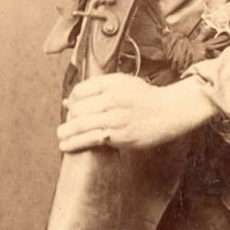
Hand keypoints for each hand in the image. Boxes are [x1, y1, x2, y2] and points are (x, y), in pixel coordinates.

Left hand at [58, 73, 217, 151]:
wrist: (168, 111)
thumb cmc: (143, 98)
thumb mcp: (121, 84)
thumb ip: (95, 90)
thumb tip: (68, 101)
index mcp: (112, 83)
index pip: (80, 91)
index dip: (73, 100)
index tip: (73, 108)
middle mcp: (113, 99)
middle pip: (78, 109)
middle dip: (69, 118)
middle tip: (67, 125)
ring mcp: (117, 118)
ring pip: (82, 125)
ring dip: (66, 132)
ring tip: (61, 136)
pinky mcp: (120, 136)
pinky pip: (92, 139)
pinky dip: (76, 143)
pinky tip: (66, 146)